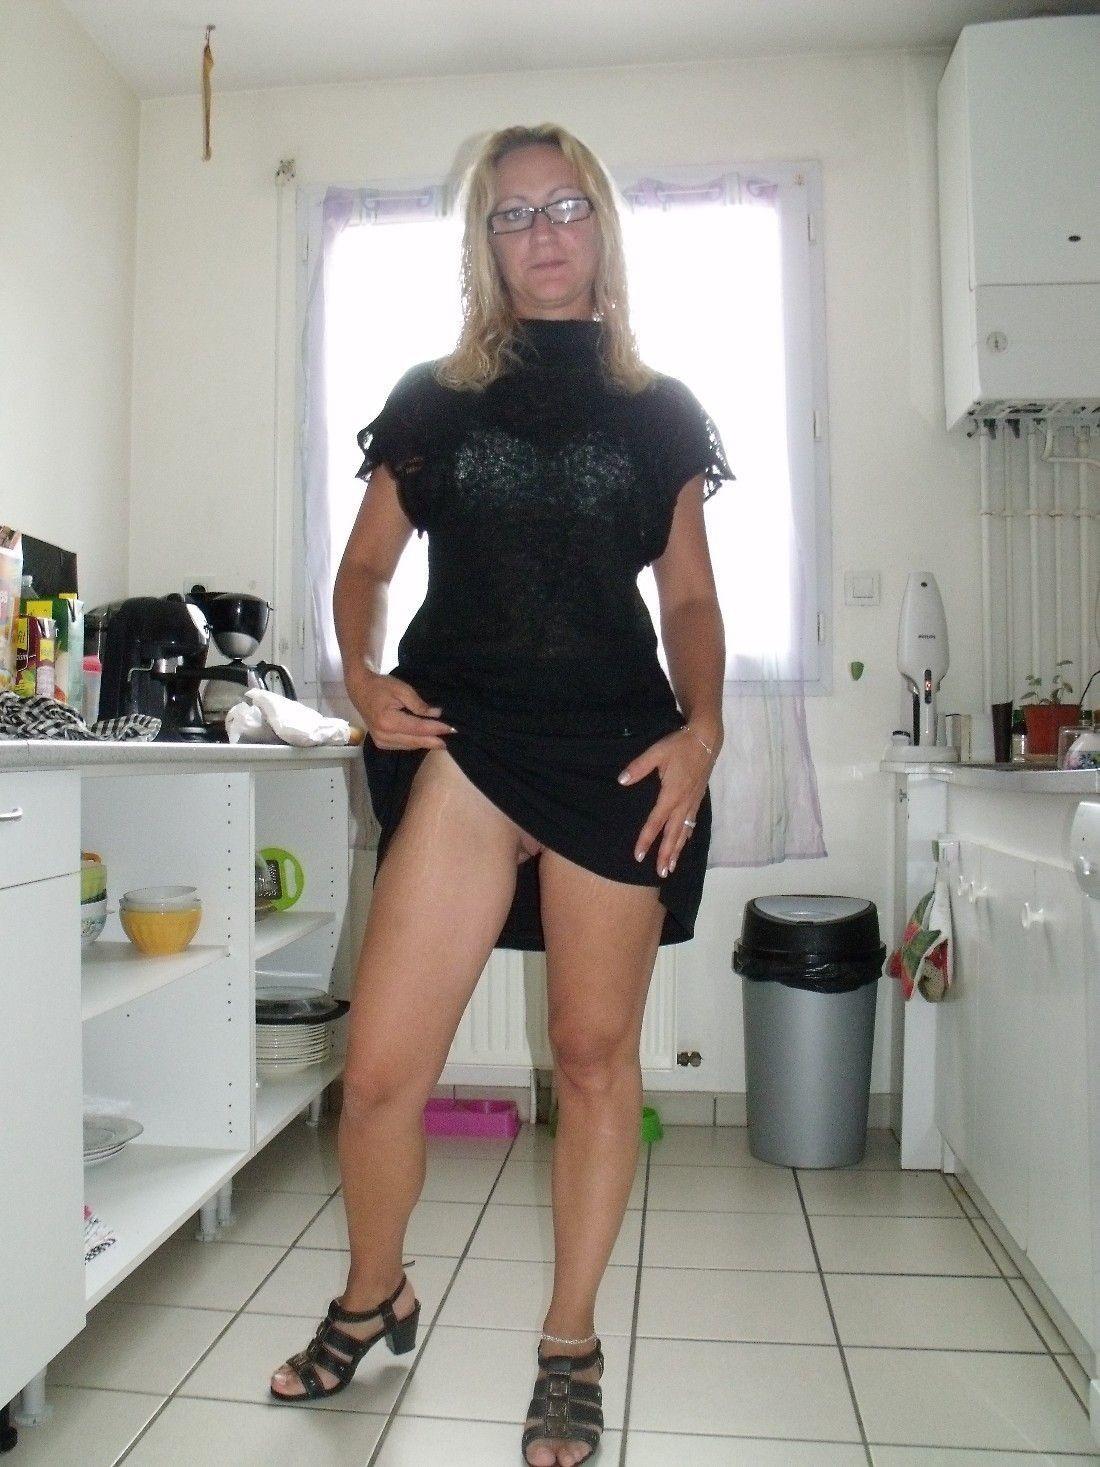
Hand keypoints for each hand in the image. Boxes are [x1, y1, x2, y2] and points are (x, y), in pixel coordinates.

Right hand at [348, 670, 455, 750]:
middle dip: (434, 740)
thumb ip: (419, 704)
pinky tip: (426, 740)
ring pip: (410, 745)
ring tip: (441, 740)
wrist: (360, 690)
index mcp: (388, 721)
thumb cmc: (381, 686)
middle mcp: (383, 735)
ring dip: (425, 743)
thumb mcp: (402, 689)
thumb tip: (436, 714)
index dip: (436, 729)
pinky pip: (403, 746)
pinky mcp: (381, 743)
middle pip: (415, 741)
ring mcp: (381, 741)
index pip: (418, 728)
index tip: (451, 729)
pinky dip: (415, 743)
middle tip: (450, 740)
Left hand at [618, 723, 719, 876]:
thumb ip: (639, 767)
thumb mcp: (657, 752)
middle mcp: (683, 803)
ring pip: (684, 832)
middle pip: (673, 835)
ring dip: (677, 850)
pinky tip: (685, 843)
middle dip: (666, 854)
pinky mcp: (698, 799)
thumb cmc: (680, 745)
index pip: (656, 822)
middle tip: (660, 873)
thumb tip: (621, 780)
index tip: (638, 856)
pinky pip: (691, 823)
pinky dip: (687, 836)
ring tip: (671, 867)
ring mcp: (692, 802)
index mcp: (671, 794)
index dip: (646, 840)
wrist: (707, 739)